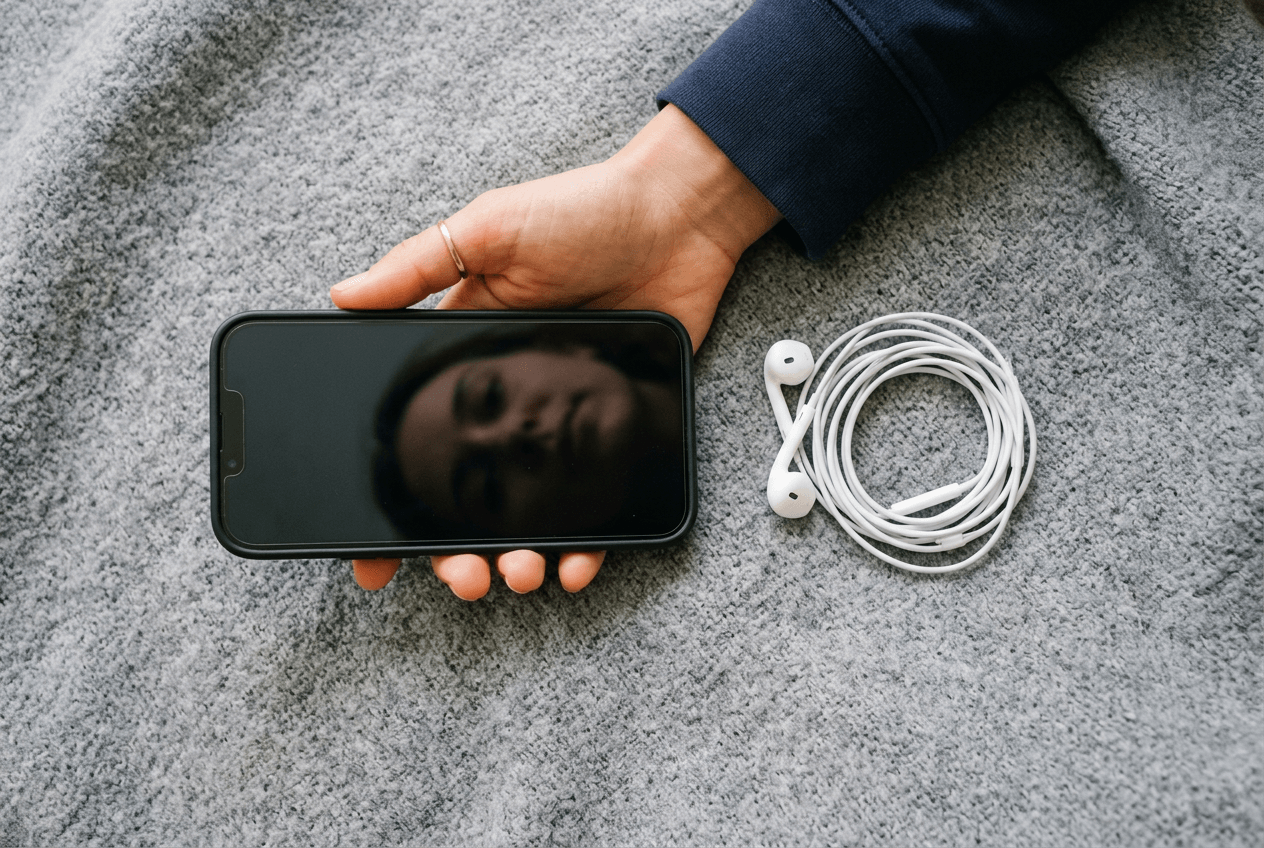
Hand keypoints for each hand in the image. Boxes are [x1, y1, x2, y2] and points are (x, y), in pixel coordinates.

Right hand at [336, 105, 779, 596]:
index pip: (415, 439)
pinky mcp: (617, 429)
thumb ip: (416, 267)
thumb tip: (341, 297)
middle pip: (469, 494)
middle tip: (460, 577)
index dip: (389, 499)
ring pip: (530, 512)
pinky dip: (588, 542)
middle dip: (454, 549)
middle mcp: (509, 401)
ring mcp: (563, 421)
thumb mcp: (487, 231)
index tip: (368, 556)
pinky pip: (598, 501)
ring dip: (517, 554)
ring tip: (518, 573)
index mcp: (465, 361)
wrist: (676, 217)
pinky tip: (578, 564)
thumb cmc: (580, 213)